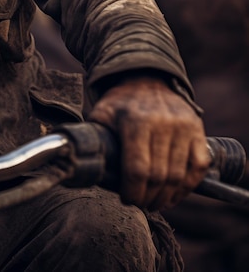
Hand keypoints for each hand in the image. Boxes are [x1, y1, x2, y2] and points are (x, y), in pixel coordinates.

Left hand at [88, 76, 210, 209]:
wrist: (146, 79)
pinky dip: (188, 186)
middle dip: (148, 197)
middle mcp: (163, 124)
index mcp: (135, 121)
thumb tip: (84, 165)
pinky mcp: (197, 130)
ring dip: (167, 196)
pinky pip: (198, 167)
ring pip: (179, 176)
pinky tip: (174, 192)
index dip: (132, 191)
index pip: (137, 169)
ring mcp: (184, 127)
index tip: (126, 199)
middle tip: (140, 203)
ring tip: (155, 202)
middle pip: (159, 177)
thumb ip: (95, 138)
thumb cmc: (120, 102)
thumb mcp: (101, 114)